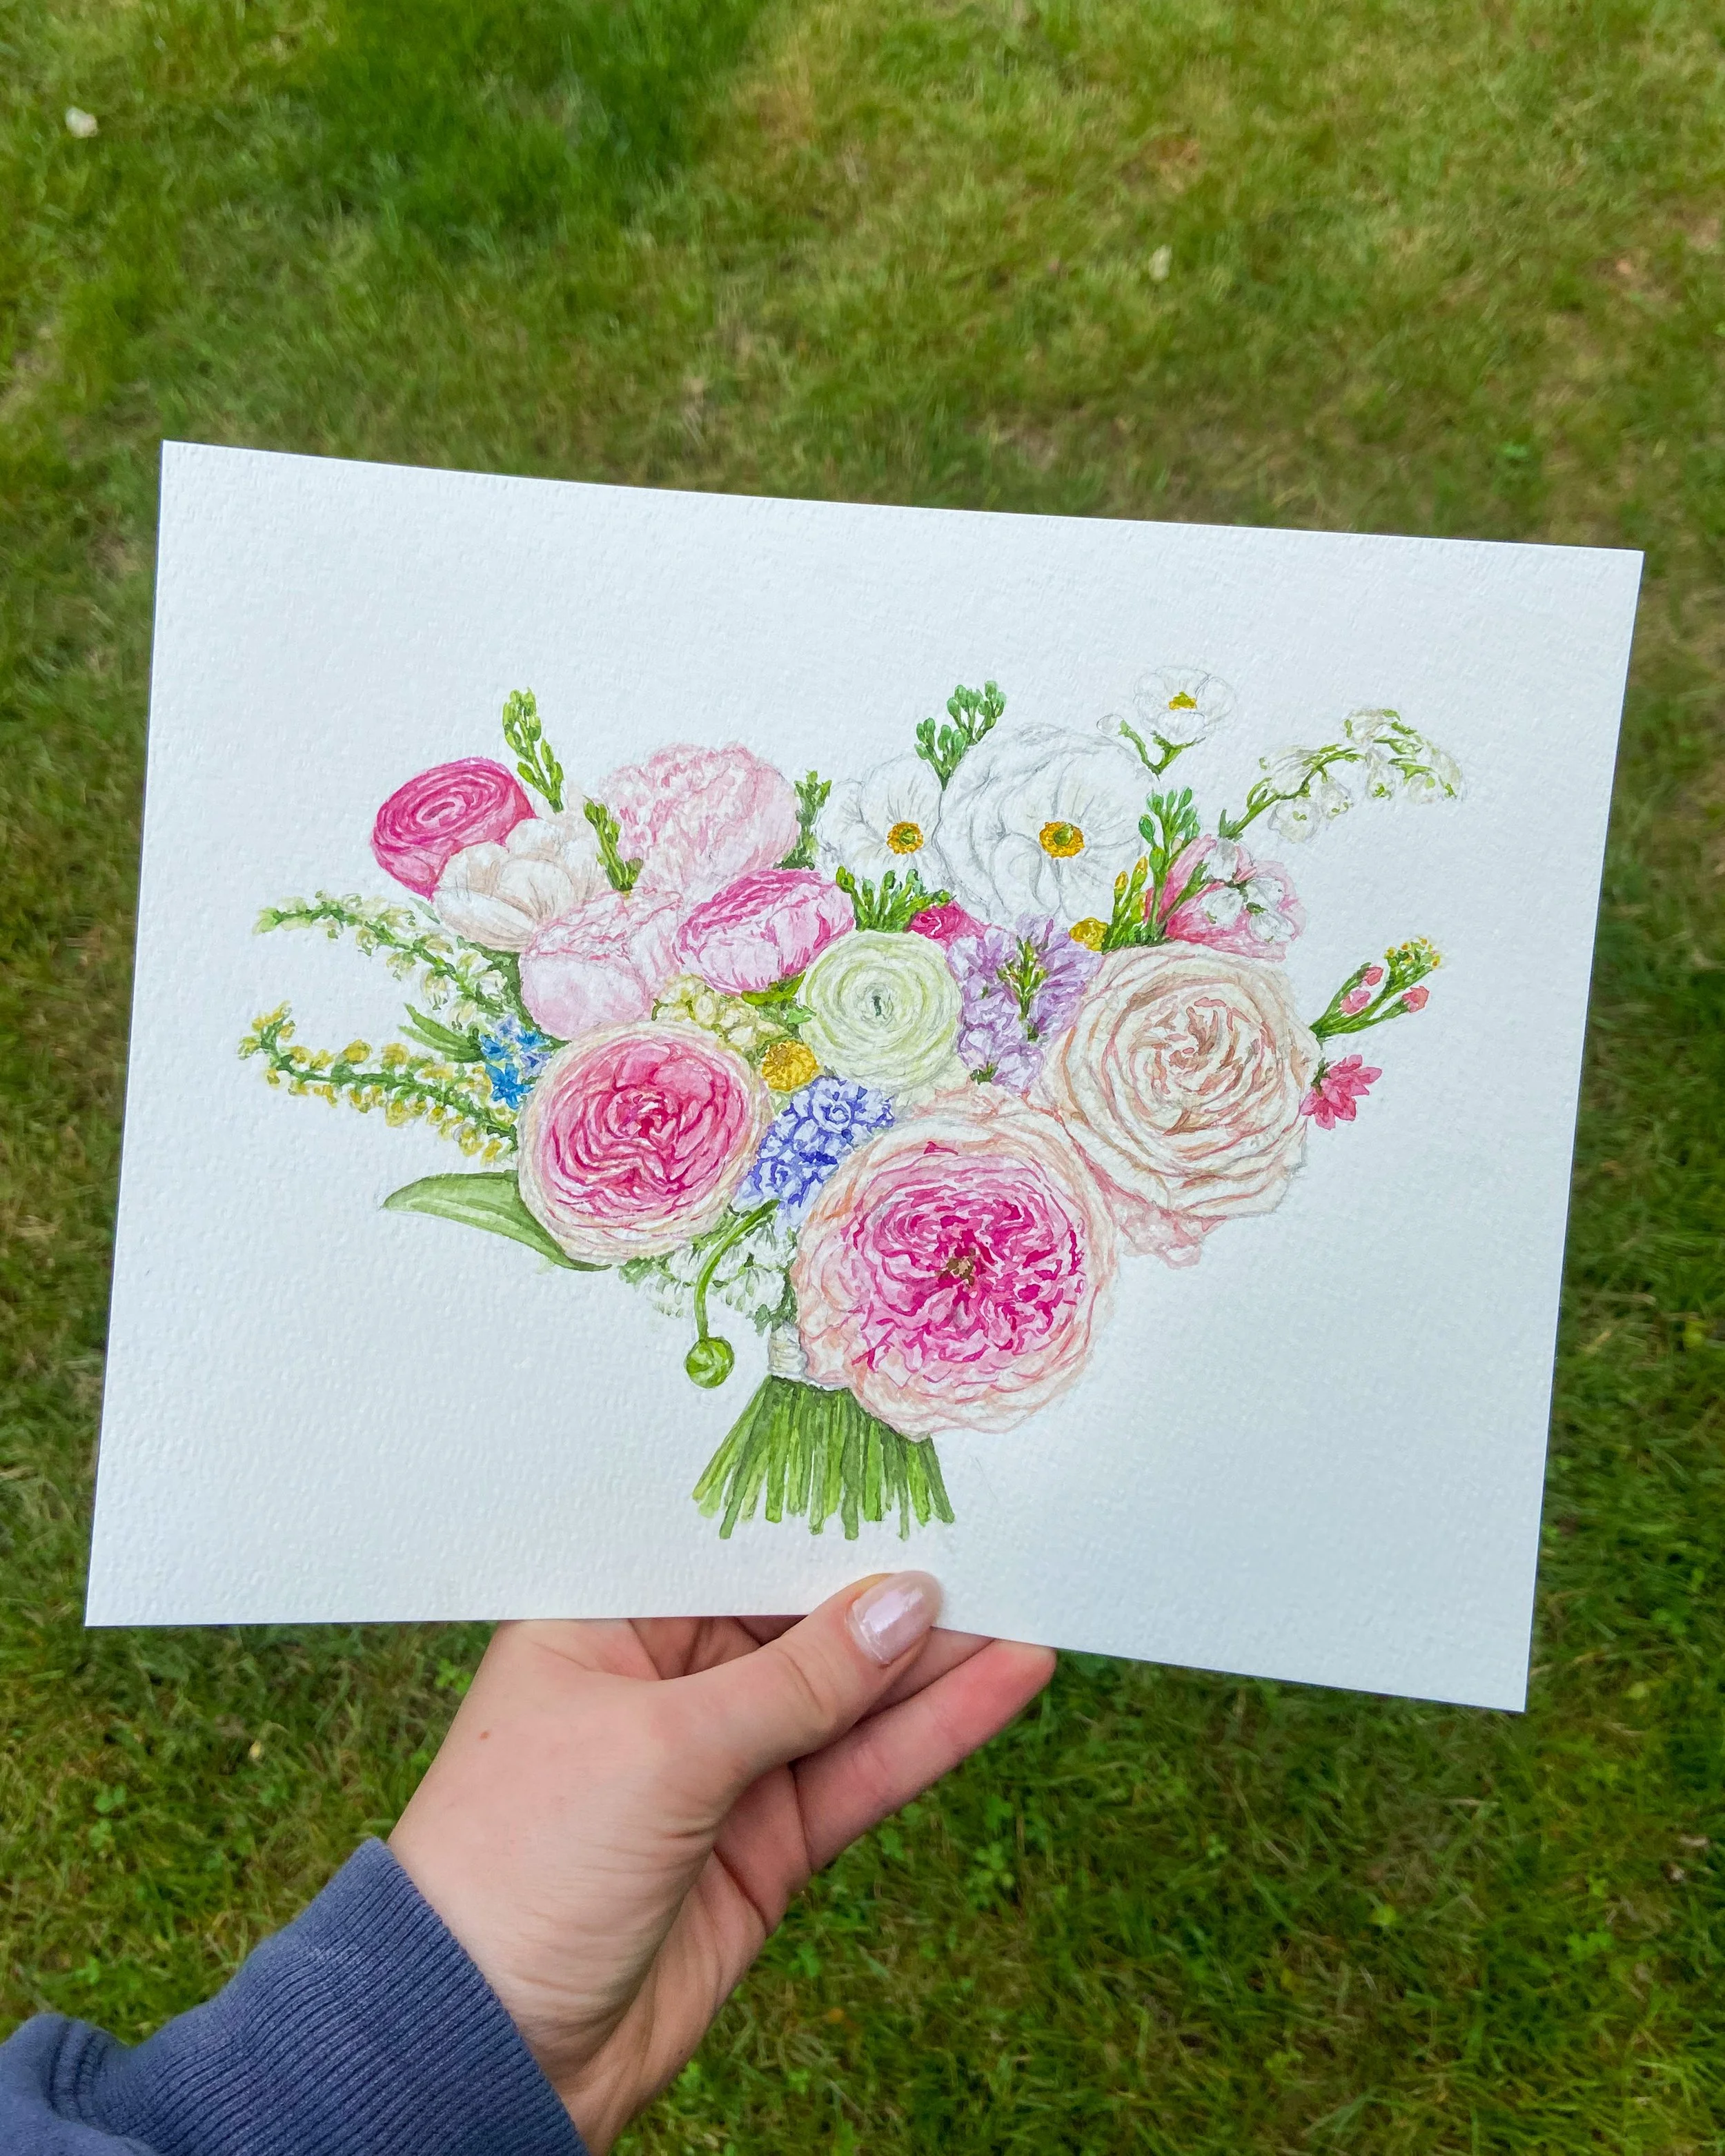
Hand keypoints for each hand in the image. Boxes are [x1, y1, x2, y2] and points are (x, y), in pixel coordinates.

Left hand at [388, 1575, 1053, 2151]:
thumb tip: (908, 1603)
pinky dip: (935, 1731)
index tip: (904, 1472)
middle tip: (998, 1526)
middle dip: (889, 1581)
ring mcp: (720, 1764)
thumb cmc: (520, 1865)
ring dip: (935, 1656)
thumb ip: (797, 1681)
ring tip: (1033, 1593)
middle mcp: (663, 1682)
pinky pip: (863, 1771)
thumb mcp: (661, 1749)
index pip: (725, 1547)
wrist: (484, 2051)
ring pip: (848, 1694)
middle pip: (799, 1616)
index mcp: (602, 1623)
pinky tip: (1005, 1682)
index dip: (813, 1515)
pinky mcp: (765, 1842)